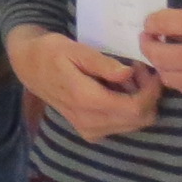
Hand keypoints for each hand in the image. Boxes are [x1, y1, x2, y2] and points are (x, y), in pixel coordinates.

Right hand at [8, 29, 159, 140]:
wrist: (30, 68)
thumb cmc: (51, 53)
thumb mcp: (74, 49)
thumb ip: (102, 64)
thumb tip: (128, 74)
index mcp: (86, 100)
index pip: (134, 108)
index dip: (151, 91)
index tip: (149, 70)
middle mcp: (90, 122)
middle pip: (139, 119)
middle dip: (148, 96)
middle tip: (139, 71)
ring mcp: (90, 131)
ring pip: (134, 124)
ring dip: (140, 102)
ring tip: (129, 78)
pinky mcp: (91, 133)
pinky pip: (123, 126)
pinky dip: (129, 109)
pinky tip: (119, 90)